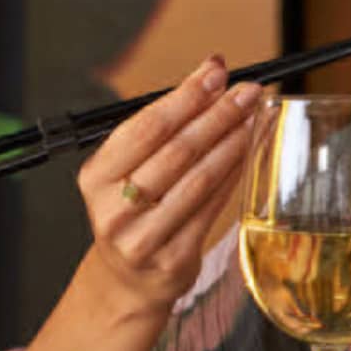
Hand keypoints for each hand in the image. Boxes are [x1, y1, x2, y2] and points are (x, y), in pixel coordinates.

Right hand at [77, 57, 261, 311]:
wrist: (127, 279)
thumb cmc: (133, 209)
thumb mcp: (129, 167)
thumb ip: (165, 126)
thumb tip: (212, 76)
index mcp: (97, 176)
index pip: (148, 126)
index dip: (187, 95)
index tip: (216, 71)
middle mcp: (115, 208)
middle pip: (177, 150)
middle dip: (218, 114)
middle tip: (248, 90)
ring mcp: (143, 237)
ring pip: (199, 178)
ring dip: (233, 141)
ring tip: (253, 116)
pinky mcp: (174, 258)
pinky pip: (212, 207)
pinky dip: (234, 174)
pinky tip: (248, 151)